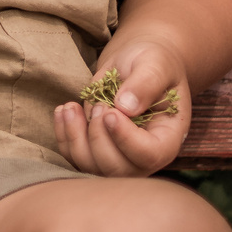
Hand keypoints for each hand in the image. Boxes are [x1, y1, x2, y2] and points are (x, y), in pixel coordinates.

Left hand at [54, 40, 191, 175]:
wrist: (136, 63)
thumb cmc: (152, 62)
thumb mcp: (155, 64)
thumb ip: (145, 83)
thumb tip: (125, 108)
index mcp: (168, 137)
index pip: (149, 155)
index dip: (125, 138)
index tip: (110, 112)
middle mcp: (145, 154)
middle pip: (117, 168)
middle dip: (98, 137)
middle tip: (98, 105)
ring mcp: (119, 155)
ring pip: (91, 166)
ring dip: (75, 137)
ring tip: (71, 107)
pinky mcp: (96, 149)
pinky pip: (74, 155)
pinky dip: (64, 135)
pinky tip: (64, 110)